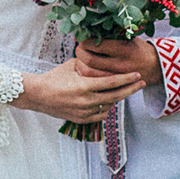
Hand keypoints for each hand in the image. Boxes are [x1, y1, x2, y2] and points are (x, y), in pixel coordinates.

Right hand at [13, 61, 144, 124]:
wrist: (38, 95)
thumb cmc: (54, 77)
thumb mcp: (71, 66)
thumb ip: (89, 64)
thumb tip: (103, 58)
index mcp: (84, 86)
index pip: (112, 83)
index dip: (127, 79)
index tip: (138, 75)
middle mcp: (85, 101)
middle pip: (115, 96)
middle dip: (130, 89)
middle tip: (142, 83)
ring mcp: (83, 112)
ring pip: (109, 106)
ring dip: (118, 98)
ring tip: (125, 90)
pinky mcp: (80, 120)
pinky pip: (100, 115)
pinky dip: (107, 107)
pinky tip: (110, 101)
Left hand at [74, 38, 157, 80]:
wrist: (155, 67)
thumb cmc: (139, 49)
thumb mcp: (129, 37)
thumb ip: (111, 35)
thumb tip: (89, 31)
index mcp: (124, 49)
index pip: (97, 45)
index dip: (85, 41)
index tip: (83, 39)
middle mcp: (120, 64)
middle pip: (90, 60)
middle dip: (80, 53)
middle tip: (79, 49)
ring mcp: (117, 77)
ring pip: (90, 73)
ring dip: (81, 65)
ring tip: (80, 59)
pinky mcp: (115, 85)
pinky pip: (95, 82)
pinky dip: (86, 75)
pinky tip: (86, 69)